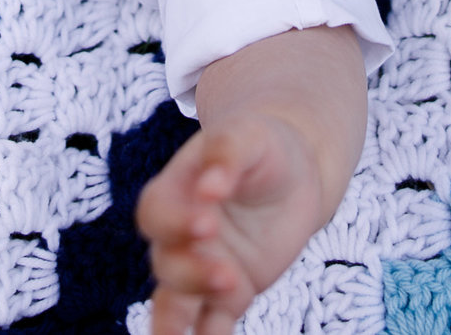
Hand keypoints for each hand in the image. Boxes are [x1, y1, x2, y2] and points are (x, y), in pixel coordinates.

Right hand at [139, 116, 327, 334]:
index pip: (157, 213)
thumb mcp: (248, 135)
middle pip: (167, 263)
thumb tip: (210, 185)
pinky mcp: (230, 295)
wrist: (292, 173)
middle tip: (228, 275)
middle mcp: (180, 236)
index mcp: (175, 192)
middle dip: (191, 274)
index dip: (175, 222)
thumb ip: (226, 151)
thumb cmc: (261, 146)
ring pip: (176, 302)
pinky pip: (210, 324)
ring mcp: (202, 268)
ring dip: (178, 321)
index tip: (207, 222)